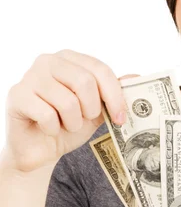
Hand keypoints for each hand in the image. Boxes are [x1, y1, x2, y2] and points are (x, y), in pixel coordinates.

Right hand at [3, 49, 129, 172]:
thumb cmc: (68, 124)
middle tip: (86, 120)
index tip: (120, 118)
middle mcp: (48, 61)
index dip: (114, 95)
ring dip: (72, 122)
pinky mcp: (17, 96)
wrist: (40, 148)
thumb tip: (137, 77)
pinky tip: (48, 129)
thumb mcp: (97, 109)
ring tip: (65, 125)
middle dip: (91, 109)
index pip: (100, 69)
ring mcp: (30, 77)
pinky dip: (53, 129)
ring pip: (67, 101)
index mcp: (69, 58)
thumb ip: (114, 92)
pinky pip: (47, 115)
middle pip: (84, 82)